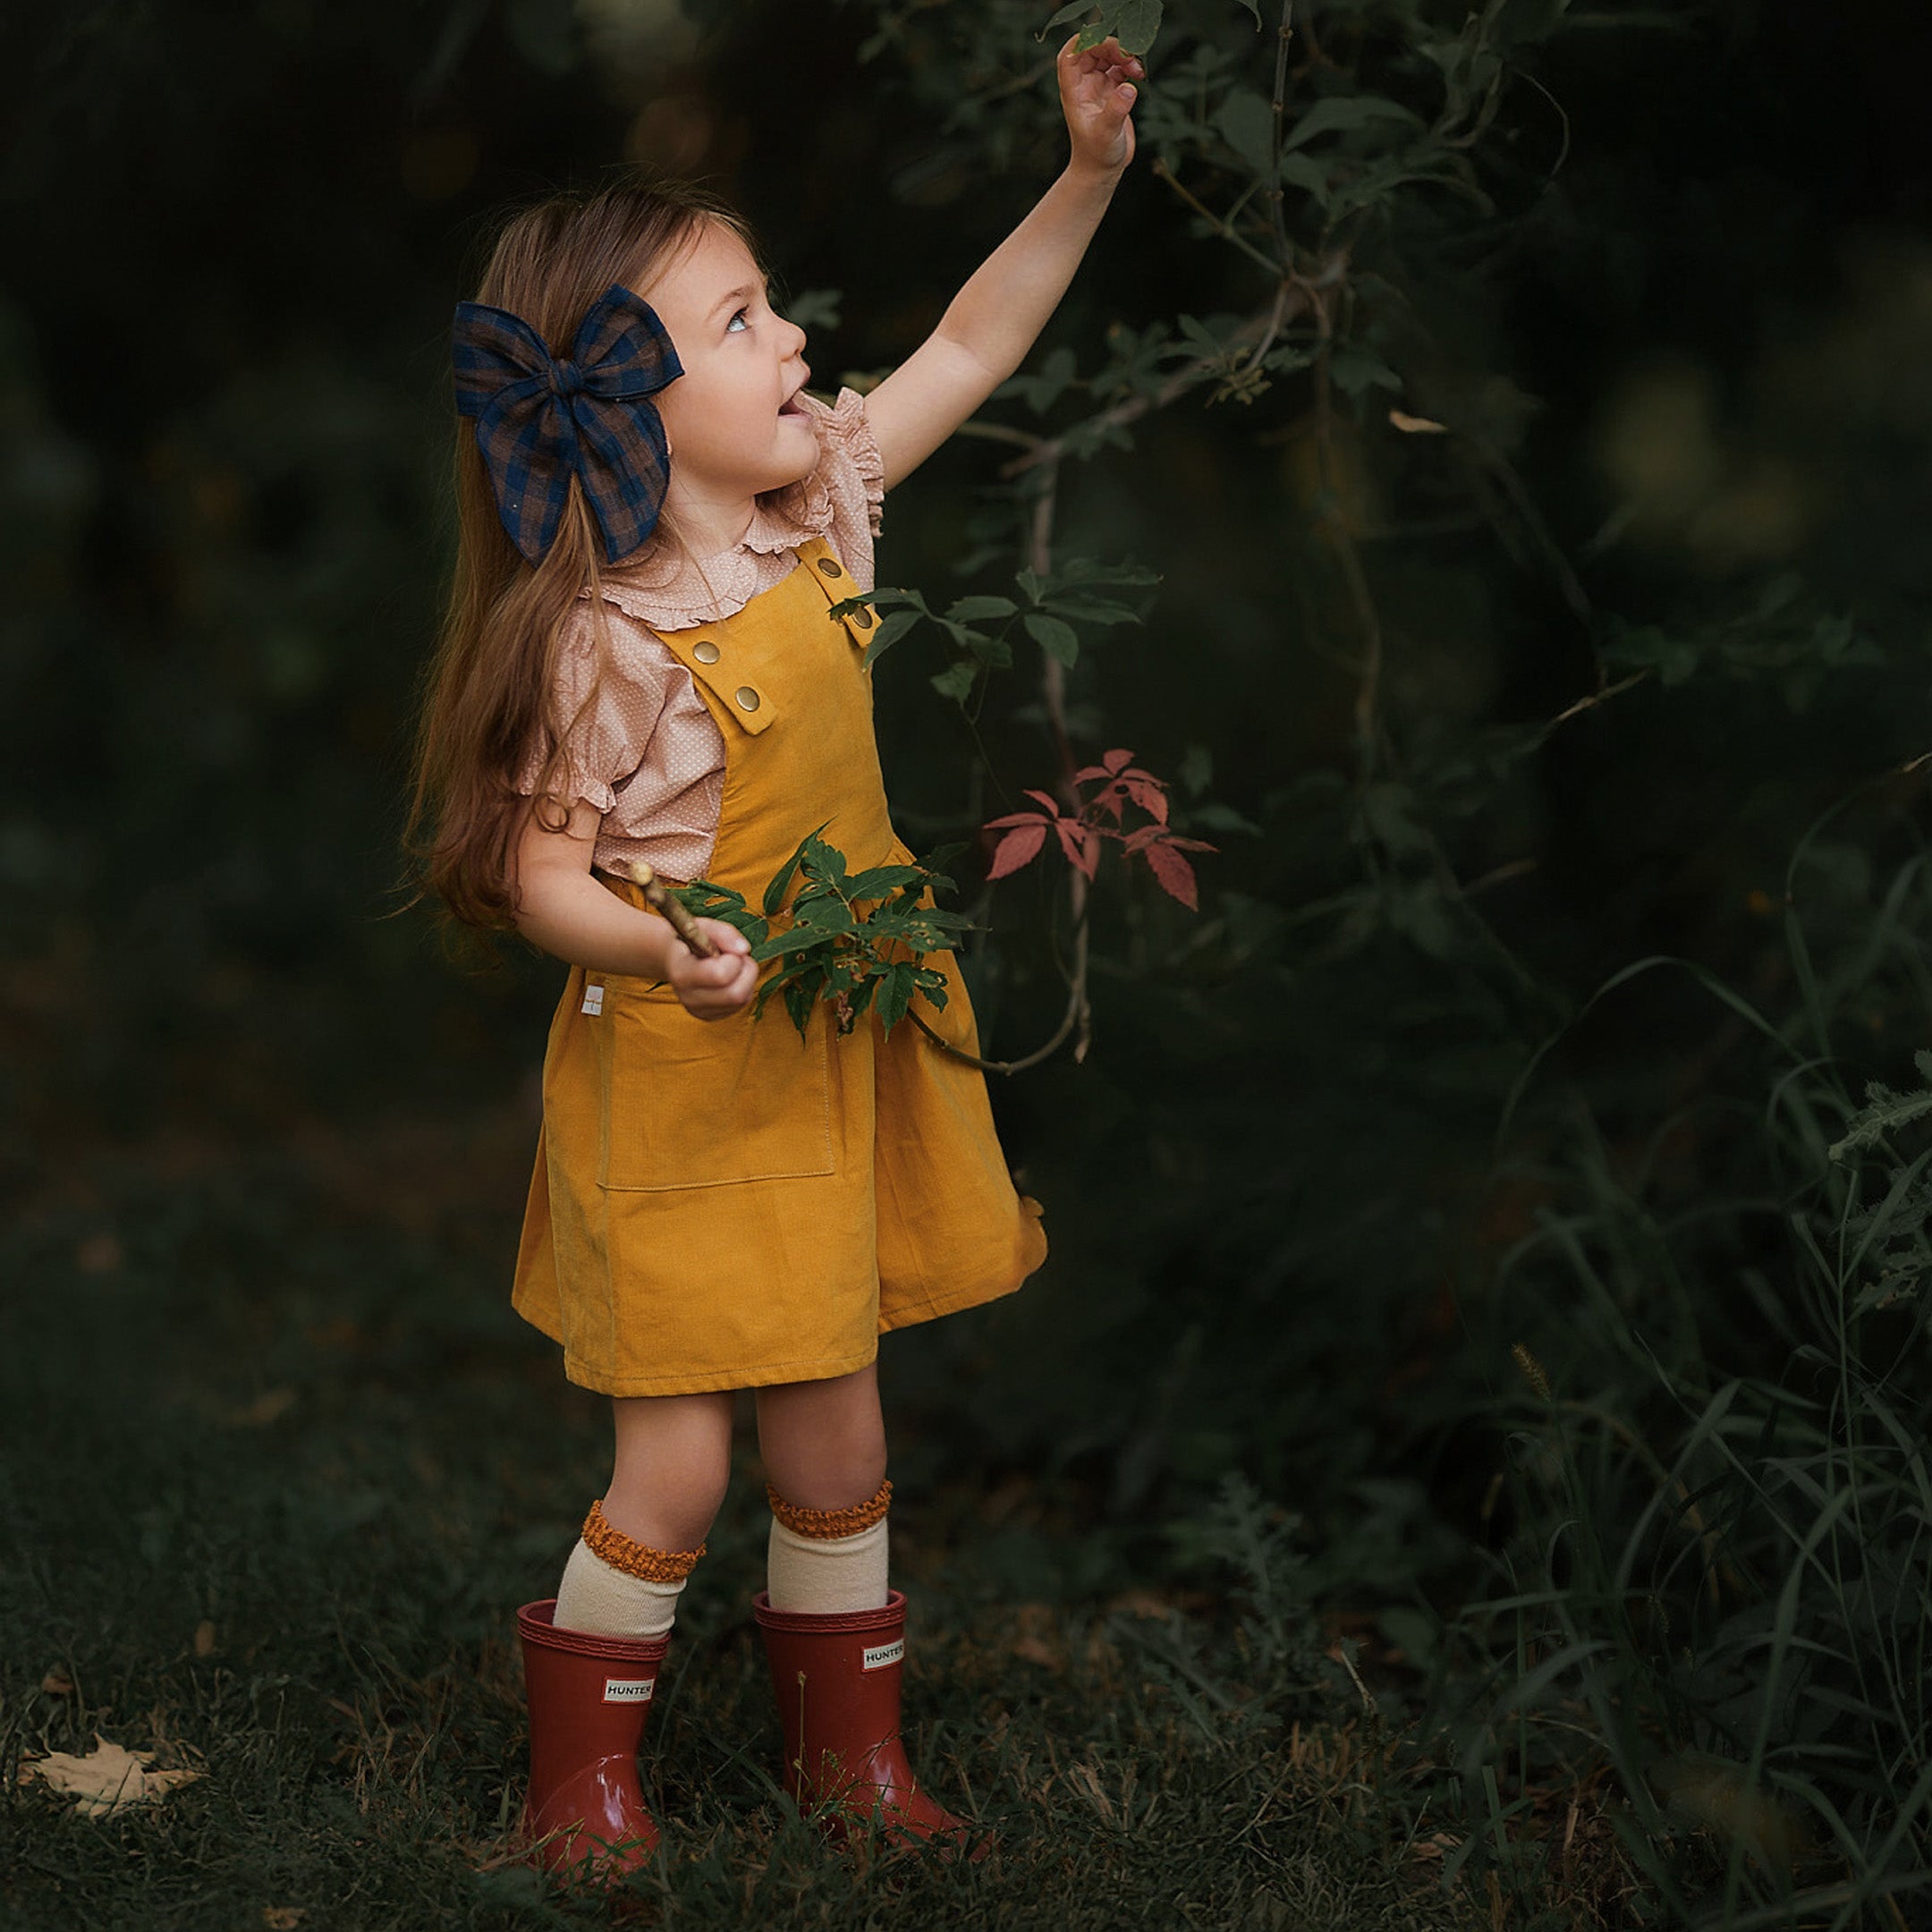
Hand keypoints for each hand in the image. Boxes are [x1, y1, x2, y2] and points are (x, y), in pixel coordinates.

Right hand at [665, 918, 757, 1018]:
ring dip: (746, 979)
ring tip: (733, 966)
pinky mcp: (708, 1016)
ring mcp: (698, 1010)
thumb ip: (724, 933)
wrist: (673, 959)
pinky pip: (740, 1005)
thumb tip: (744, 950)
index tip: (727, 950)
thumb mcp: (703, 927)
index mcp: (682, 973)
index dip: (733, 959)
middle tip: (737, 958)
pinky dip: (743, 989)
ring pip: (742, 1000)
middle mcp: (688, 997)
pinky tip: (729, 978)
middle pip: (736, 994)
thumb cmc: (690, 940)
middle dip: (746, 971)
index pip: (720, 975)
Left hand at [1059, 32, 1142, 174]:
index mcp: (1073, 90)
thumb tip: (1128, 87)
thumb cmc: (1097, 155)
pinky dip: (1130, 66)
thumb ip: (1116, 110)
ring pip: (1107, 56)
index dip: (1084, 41)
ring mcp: (1096, 86)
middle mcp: (1083, 84)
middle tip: (1130, 57)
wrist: (1101, 170)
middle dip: (1112, 47)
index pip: (1070, 55)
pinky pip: (1119, 68)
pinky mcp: (1111, 92)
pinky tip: (1140, 74)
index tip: (1105, 42)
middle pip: (1092, 50)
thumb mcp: (1106, 133)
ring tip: (1138, 69)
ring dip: (1124, 56)